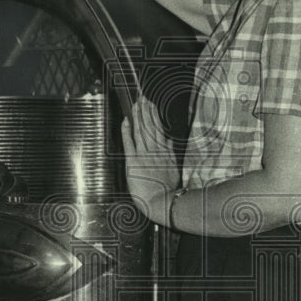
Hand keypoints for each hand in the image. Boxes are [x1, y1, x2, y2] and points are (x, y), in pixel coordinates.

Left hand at [121, 95, 180, 225]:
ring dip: (138, 116)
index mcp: (165, 152)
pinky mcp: (134, 162)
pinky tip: (126, 121)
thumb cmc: (169, 190)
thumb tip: (170, 141)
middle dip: (146, 111)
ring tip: (136, 104)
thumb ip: (171, 154)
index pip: (159, 130)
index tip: (151, 105)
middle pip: (150, 127)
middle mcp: (155, 151)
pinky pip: (130, 143)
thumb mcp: (174, 170)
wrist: (163, 202)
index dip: (154, 116)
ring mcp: (144, 155)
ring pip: (141, 131)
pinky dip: (127, 131)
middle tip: (142, 97)